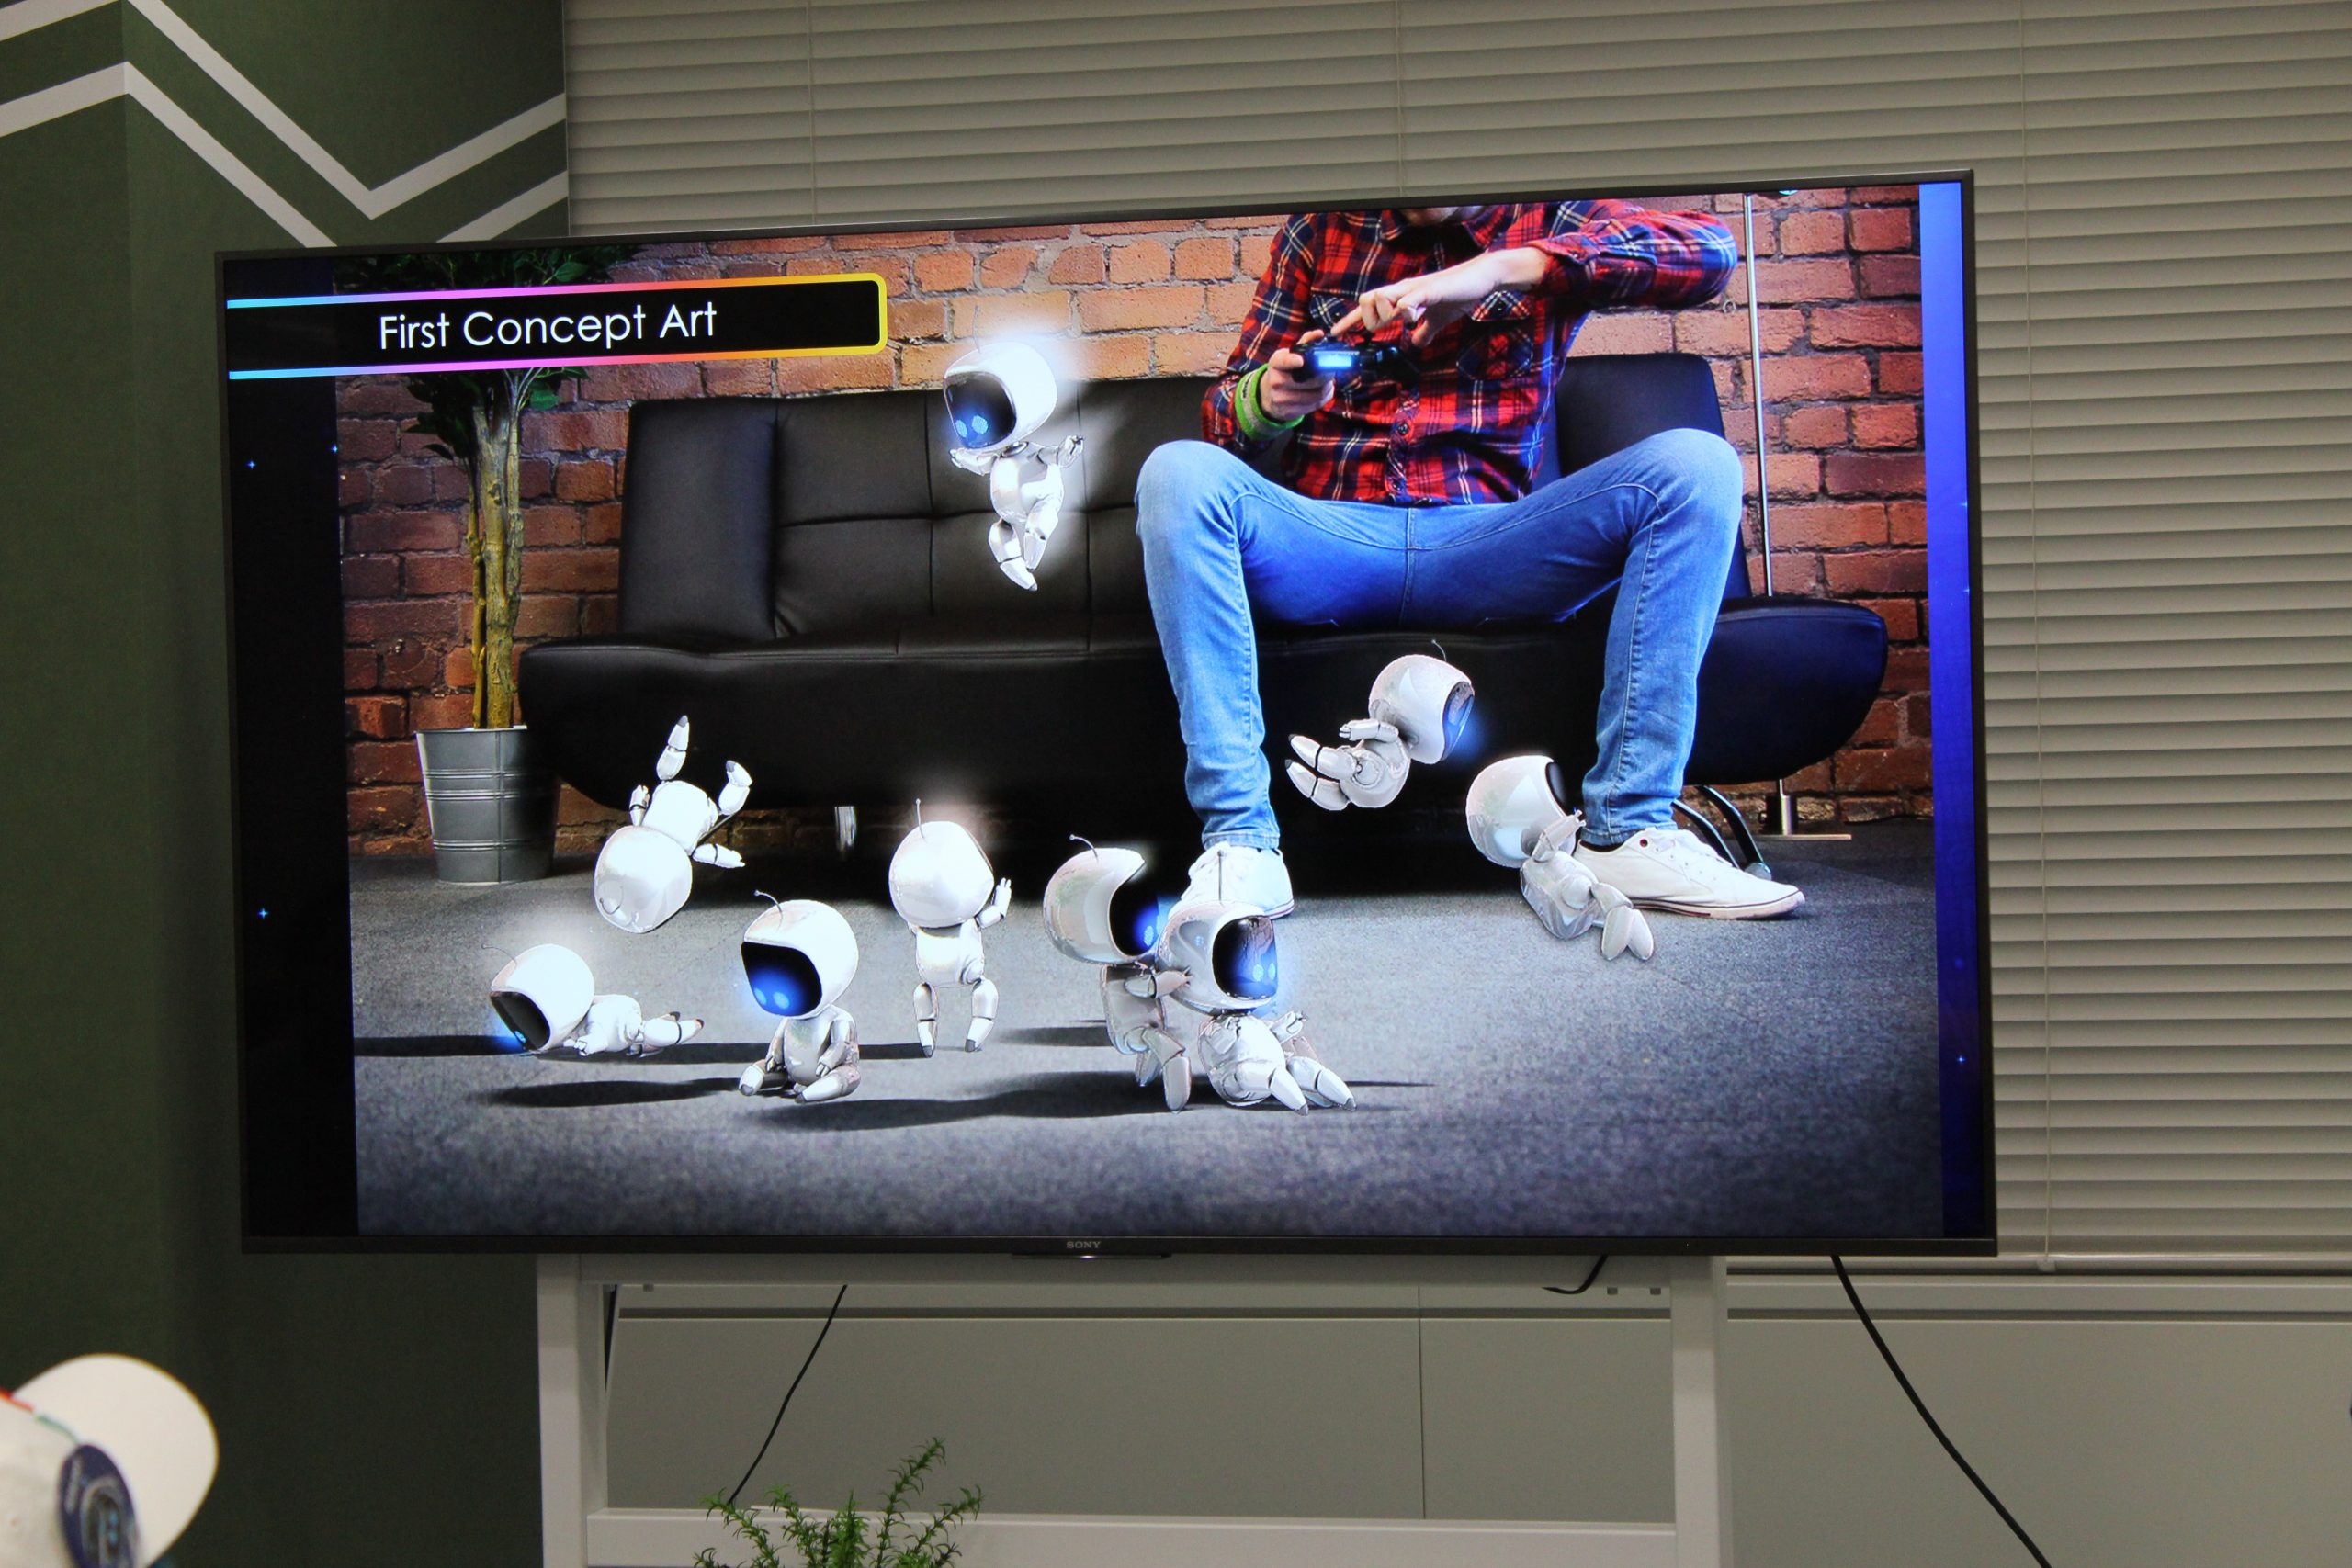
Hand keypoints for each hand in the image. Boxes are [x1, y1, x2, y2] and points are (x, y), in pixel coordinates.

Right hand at [1258, 328, 1336, 422]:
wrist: (1269, 395)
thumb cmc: (1285, 371)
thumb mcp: (1289, 355)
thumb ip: (1305, 343)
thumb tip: (1319, 334)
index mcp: (1276, 363)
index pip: (1283, 361)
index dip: (1293, 361)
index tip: (1301, 361)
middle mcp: (1276, 381)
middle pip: (1310, 380)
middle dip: (1326, 375)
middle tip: (1332, 370)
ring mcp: (1281, 398)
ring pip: (1316, 394)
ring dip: (1328, 387)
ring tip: (1328, 382)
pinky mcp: (1289, 412)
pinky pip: (1315, 405)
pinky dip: (1324, 397)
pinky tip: (1323, 391)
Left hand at [1331, 247, 1542, 346]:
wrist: (1480, 278)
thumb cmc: (1458, 295)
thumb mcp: (1438, 320)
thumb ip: (1425, 332)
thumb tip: (1416, 344)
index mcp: (1402, 296)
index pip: (1369, 307)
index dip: (1351, 320)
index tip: (1337, 333)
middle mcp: (1402, 290)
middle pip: (1367, 299)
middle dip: (1366, 319)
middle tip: (1380, 330)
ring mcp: (1414, 289)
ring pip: (1381, 297)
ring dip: (1383, 314)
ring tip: (1398, 321)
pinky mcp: (1429, 290)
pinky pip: (1408, 299)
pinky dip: (1404, 310)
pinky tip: (1410, 317)